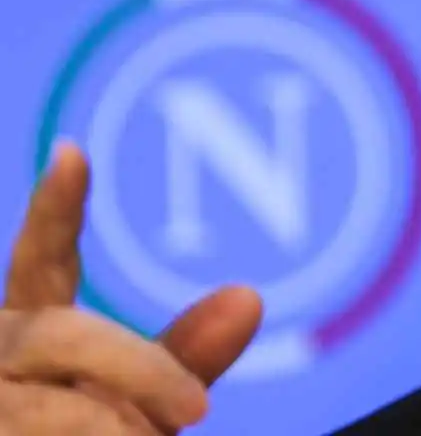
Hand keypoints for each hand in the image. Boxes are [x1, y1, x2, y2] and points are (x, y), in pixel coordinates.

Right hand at [0, 143, 263, 432]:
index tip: (76, 153)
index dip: (57, 215)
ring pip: (39, 403)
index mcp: (28, 339)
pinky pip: (30, 424)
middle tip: (196, 413)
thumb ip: (182, 359)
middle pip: (57, 337)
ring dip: (102, 427)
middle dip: (134, 367)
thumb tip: (250, 295)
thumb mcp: (134, 413)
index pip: (42, 268)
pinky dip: (87, 435)